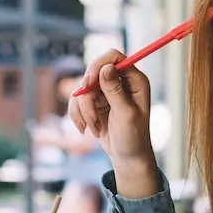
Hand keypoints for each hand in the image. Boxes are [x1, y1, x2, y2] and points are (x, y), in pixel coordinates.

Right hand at [69, 49, 154, 166]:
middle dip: (87, 98)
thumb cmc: (133, 137)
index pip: (114, 57)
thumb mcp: (126, 115)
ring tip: (94, 128)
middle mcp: (121, 81)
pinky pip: (76, 100)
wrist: (127, 156)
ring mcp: (106, 90)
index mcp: (135, 80)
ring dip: (83, 111)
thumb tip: (106, 68)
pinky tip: (87, 129)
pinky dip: (78, 115)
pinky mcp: (94, 101)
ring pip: (82, 88)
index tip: (88, 82)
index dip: (98, 65)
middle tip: (91, 117)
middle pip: (92, 73)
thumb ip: (115, 91)